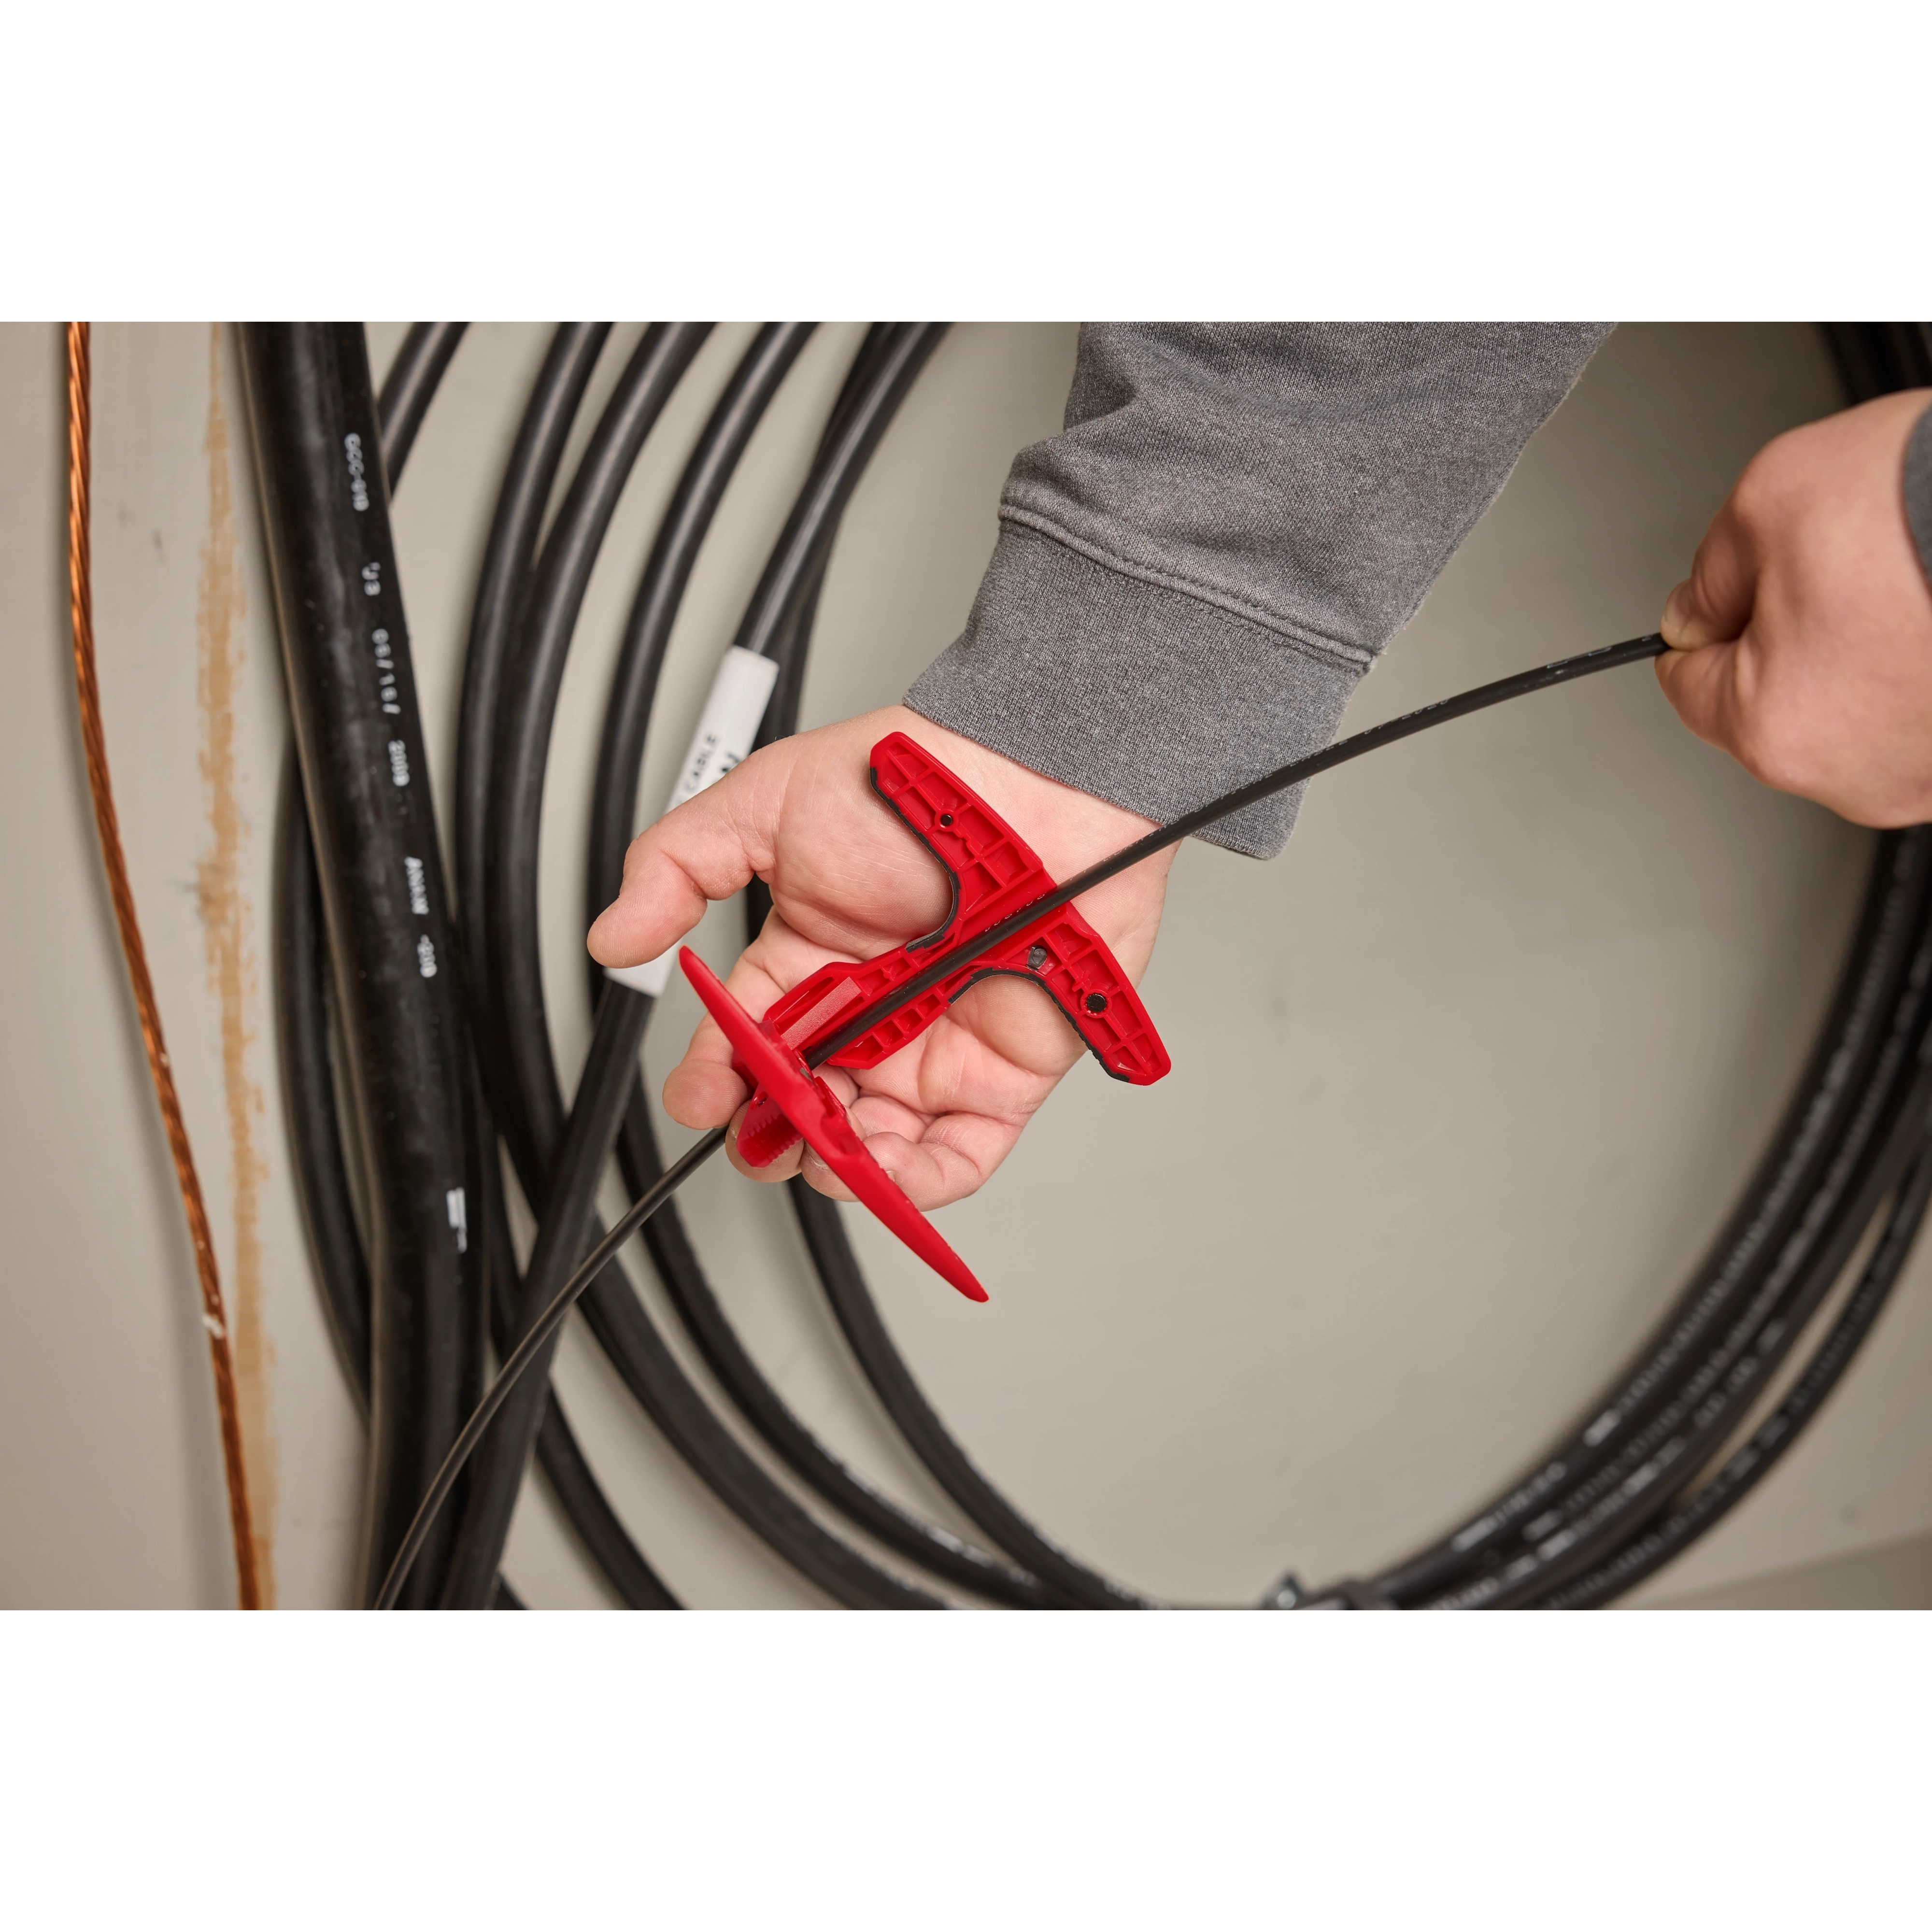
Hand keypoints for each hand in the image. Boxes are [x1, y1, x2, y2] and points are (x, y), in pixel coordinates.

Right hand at [587, 706, 1174, 1207]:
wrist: (1031, 782)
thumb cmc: (914, 781)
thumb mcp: (765, 803)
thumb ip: (676, 866)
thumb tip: (614, 938)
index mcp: (809, 961)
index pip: (746, 1044)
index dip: (715, 1079)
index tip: (698, 1096)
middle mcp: (869, 1013)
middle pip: (803, 1105)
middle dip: (774, 1131)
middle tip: (766, 1127)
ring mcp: (933, 1047)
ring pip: (872, 1144)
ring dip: (836, 1166)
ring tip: (820, 1154)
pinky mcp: (1002, 1075)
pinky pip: (959, 1156)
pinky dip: (920, 1184)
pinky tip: (885, 1174)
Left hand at [1656, 389, 1931, 825]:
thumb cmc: (1929, 508)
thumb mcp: (1767, 505)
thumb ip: (1711, 574)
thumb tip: (1693, 611)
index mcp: (1776, 731)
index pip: (1688, 686)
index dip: (1708, 623)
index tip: (1731, 592)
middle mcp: (1853, 777)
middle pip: (1775, 702)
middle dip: (1791, 635)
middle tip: (1840, 568)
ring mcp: (1924, 775)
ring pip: (1855, 707)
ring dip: (1865, 650)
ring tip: (1904, 585)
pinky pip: (1918, 707)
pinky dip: (1920, 662)